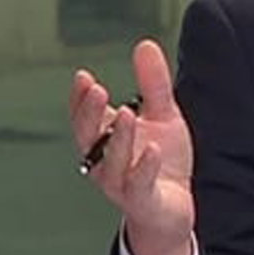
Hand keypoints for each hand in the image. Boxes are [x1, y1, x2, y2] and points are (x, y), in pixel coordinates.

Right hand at [69, 39, 194, 254]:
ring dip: (118, 138)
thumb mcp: (163, 116)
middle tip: (95, 90)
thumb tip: (145, 44)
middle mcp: (105, 163)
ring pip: (112, 162)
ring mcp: (122, 184)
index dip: (80, 100)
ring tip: (126, 114)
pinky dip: (144, 168)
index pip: (85, 118)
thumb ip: (153, 84)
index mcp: (105, 141)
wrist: (173, 209)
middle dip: (90, 115)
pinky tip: (153, 149)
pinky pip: (139, 185)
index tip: (83, 77)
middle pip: (89, 138)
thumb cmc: (161, 161)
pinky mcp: (142, 201)